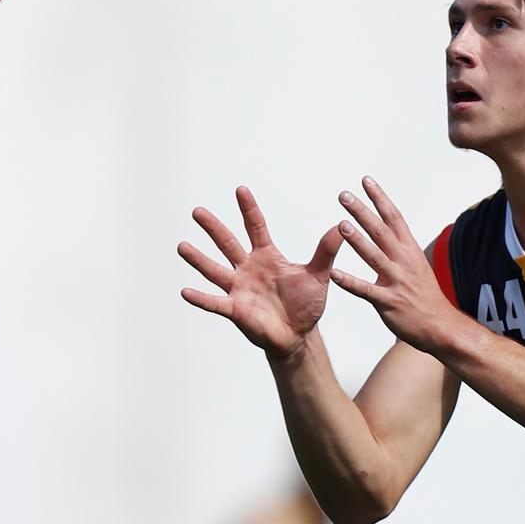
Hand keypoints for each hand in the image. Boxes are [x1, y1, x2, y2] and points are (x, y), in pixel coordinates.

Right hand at [178, 186, 343, 359]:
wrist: (299, 335)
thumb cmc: (306, 304)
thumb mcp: (318, 275)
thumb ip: (325, 252)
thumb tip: (341, 227)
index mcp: (267, 256)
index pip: (255, 227)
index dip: (248, 209)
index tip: (241, 190)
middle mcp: (248, 269)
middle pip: (228, 243)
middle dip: (213, 227)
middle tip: (197, 211)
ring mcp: (239, 289)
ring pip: (215, 270)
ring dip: (199, 259)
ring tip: (182, 246)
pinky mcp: (236, 310)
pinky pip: (215, 302)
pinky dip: (201, 298)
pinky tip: (185, 291)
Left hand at [331, 177, 460, 353]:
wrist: (441, 326)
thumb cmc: (425, 296)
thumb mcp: (417, 264)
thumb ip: (401, 246)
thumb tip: (389, 226)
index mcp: (409, 250)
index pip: (394, 217)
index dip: (380, 198)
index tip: (366, 180)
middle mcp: (404, 261)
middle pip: (381, 231)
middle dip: (362, 212)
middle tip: (344, 195)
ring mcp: (397, 282)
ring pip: (375, 256)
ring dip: (357, 240)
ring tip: (341, 225)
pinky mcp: (389, 303)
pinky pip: (366, 291)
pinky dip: (350, 282)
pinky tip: (335, 275)